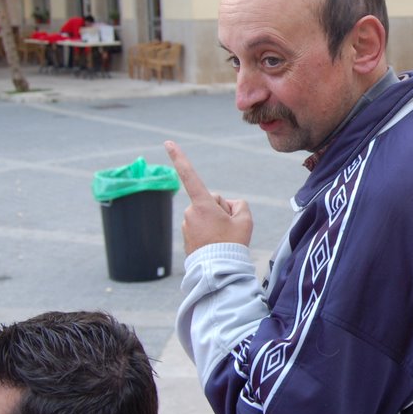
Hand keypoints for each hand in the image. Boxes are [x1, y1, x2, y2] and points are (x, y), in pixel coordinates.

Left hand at [164, 140, 252, 254]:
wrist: (218, 271)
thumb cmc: (232, 243)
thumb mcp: (245, 220)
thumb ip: (239, 205)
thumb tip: (228, 205)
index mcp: (202, 204)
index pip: (189, 175)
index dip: (179, 157)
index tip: (167, 142)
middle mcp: (191, 211)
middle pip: (210, 200)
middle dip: (220, 208)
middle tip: (228, 227)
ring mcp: (187, 224)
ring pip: (206, 213)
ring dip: (215, 220)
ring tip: (222, 237)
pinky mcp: (187, 235)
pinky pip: (202, 225)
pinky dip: (210, 230)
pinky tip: (216, 243)